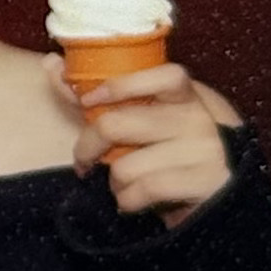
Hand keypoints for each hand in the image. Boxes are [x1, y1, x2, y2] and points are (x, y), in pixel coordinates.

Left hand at [68, 61, 238, 219]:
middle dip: (87, 147)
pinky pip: (141, 191)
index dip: (119, 86)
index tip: (87, 100)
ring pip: (124, 166)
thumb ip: (98, 97)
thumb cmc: (166, 158)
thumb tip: (51, 63)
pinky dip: (127, 201)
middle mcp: (197, 119)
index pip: (162, 75)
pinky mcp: (202, 183)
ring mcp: (204, 151)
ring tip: (125, 184)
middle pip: (116, 124)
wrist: (218, 207)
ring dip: (114, 182)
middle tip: (83, 161)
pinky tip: (135, 201)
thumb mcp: (141, 124)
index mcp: (185, 97)